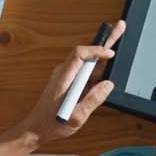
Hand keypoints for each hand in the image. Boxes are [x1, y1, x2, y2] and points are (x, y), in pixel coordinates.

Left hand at [17, 22, 123, 145]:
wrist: (36, 128)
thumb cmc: (51, 123)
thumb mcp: (76, 116)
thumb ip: (93, 100)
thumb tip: (108, 85)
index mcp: (63, 78)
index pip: (80, 54)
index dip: (97, 50)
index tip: (110, 53)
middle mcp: (64, 73)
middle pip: (86, 52)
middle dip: (104, 40)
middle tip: (119, 27)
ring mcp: (66, 76)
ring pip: (87, 61)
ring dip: (103, 54)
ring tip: (118, 42)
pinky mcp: (69, 81)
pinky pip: (85, 70)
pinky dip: (98, 67)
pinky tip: (107, 67)